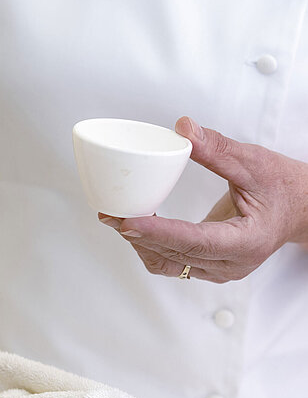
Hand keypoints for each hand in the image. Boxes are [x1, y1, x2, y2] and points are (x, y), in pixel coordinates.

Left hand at [99, 117, 307, 282]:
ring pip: (169, 264)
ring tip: (116, 218)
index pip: (195, 241)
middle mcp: (232, 263)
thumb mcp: (254, 162)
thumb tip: (183, 128)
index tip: (128, 222)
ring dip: (140, 244)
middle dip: (138, 235)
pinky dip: (151, 246)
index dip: (158, 232)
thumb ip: (218, 149)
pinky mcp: (210, 266)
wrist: (302, 208)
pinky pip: (173, 262)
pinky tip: (136, 226)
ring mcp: (220, 269)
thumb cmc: (283, 186)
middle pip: (175, 254)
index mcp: (247, 241)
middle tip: (109, 213)